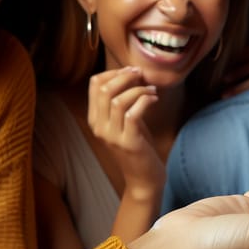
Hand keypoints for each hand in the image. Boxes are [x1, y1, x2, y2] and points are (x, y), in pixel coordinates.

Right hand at [87, 66, 162, 197]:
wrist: (143, 179)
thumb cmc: (136, 146)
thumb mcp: (124, 121)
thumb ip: (122, 101)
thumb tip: (133, 73)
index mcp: (95, 120)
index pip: (94, 85)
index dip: (113, 72)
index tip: (131, 70)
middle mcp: (99, 127)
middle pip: (104, 90)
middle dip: (125, 76)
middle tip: (142, 74)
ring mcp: (113, 136)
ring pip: (118, 100)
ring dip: (138, 89)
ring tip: (151, 90)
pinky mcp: (129, 143)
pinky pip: (133, 113)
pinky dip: (145, 100)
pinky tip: (154, 99)